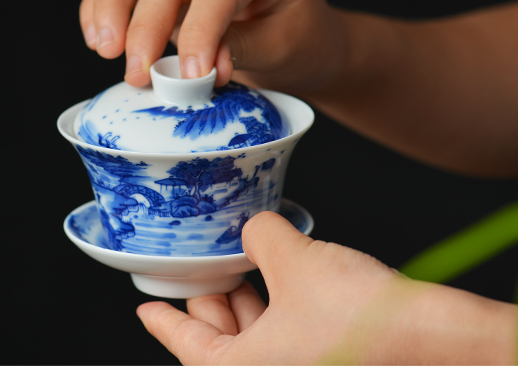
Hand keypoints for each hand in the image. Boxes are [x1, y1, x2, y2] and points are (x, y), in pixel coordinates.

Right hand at [79, 0, 343, 93]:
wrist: (297, 38)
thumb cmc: (297, 39)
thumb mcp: (281, 48)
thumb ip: (239, 51)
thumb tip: (197, 68)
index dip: (200, 30)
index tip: (189, 75)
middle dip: (146, 26)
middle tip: (138, 75)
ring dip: (112, 6)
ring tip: (105, 50)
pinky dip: (102, 4)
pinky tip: (97, 38)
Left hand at [137, 211, 516, 363]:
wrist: (431, 335)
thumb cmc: (359, 314)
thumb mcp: (293, 260)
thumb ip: (262, 235)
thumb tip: (256, 226)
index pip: (190, 346)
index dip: (165, 323)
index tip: (147, 312)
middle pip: (221, 340)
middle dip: (212, 301)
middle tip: (204, 272)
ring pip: (256, 338)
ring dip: (247, 301)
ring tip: (240, 267)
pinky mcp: (328, 361)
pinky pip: (284, 337)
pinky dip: (276, 307)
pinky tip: (280, 277)